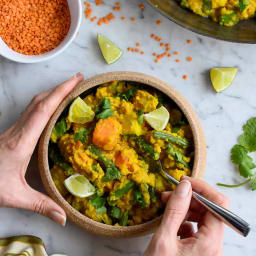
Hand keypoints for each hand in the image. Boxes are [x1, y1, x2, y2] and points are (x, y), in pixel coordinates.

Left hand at [0, 73, 83, 225]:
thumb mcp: (15, 196)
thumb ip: (41, 205)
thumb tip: (64, 217)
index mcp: (23, 141)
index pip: (44, 109)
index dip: (60, 93)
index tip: (76, 81)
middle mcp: (19, 130)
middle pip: (40, 100)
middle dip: (60, 87)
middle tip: (78, 79)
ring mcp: (15, 129)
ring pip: (35, 103)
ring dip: (53, 92)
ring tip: (69, 89)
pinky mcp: (15, 132)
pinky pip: (32, 111)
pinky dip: (46, 103)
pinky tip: (53, 107)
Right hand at [144, 177, 228, 255]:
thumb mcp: (164, 239)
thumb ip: (175, 210)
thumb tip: (185, 186)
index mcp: (210, 243)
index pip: (219, 205)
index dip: (203, 188)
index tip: (184, 181)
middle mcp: (214, 245)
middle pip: (210, 210)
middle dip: (190, 197)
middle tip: (168, 194)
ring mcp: (207, 248)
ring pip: (202, 217)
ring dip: (185, 207)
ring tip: (166, 205)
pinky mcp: (199, 250)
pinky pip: (196, 228)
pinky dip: (184, 220)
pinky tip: (172, 222)